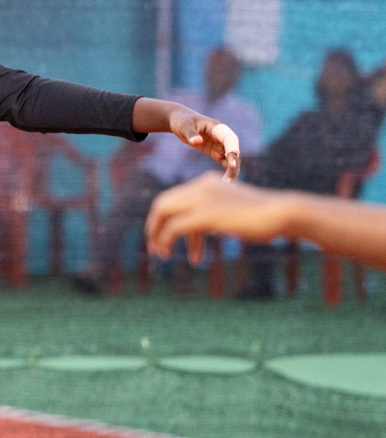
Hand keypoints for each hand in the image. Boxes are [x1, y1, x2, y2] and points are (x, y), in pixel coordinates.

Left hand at [145, 174, 291, 262]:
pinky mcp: (206, 215)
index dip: (167, 217)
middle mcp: (200, 186)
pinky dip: (166, 240)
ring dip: (157, 234)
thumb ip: (217, 214)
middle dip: (155, 225)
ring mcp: (202, 199)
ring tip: (160, 254)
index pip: (175, 197)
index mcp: (207, 183)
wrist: (283, 212)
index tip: (167, 236)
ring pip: (163, 213)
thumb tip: (206, 229)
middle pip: (163, 203)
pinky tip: (168, 253)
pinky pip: (174, 228)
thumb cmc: (266, 217)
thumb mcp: (234, 210)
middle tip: (155, 245)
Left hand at [166, 106, 239, 178]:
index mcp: (218, 128)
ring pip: (231, 160)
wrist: (180, 121)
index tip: (231, 164)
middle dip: (233, 166)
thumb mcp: (184, 126)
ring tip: (227, 186)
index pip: (230, 139)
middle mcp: (223, 137)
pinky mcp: (216, 153)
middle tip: (227, 182)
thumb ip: (190, 134)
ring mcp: (221, 146)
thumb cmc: (182, 121)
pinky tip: (224, 184)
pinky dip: (226, 172)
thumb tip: (196, 142)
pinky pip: (225, 163)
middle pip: (234, 152)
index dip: (232, 151)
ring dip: (232, 172)